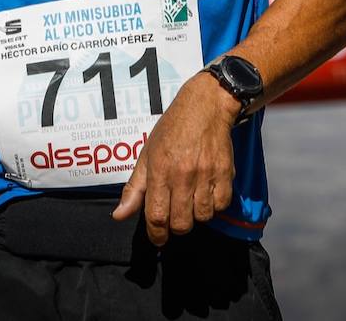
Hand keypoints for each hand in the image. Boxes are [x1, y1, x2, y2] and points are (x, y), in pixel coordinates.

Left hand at [111, 71, 239, 244]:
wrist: (205, 108)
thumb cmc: (172, 130)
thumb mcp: (146, 155)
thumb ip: (134, 188)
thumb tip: (119, 215)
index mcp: (159, 170)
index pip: (156, 215)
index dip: (156, 234)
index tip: (157, 238)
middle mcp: (182, 174)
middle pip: (180, 223)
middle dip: (175, 226)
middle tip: (174, 216)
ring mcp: (206, 174)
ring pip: (202, 217)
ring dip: (195, 215)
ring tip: (191, 200)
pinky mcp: (226, 173)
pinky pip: (221, 206)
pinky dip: (214, 206)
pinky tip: (207, 193)